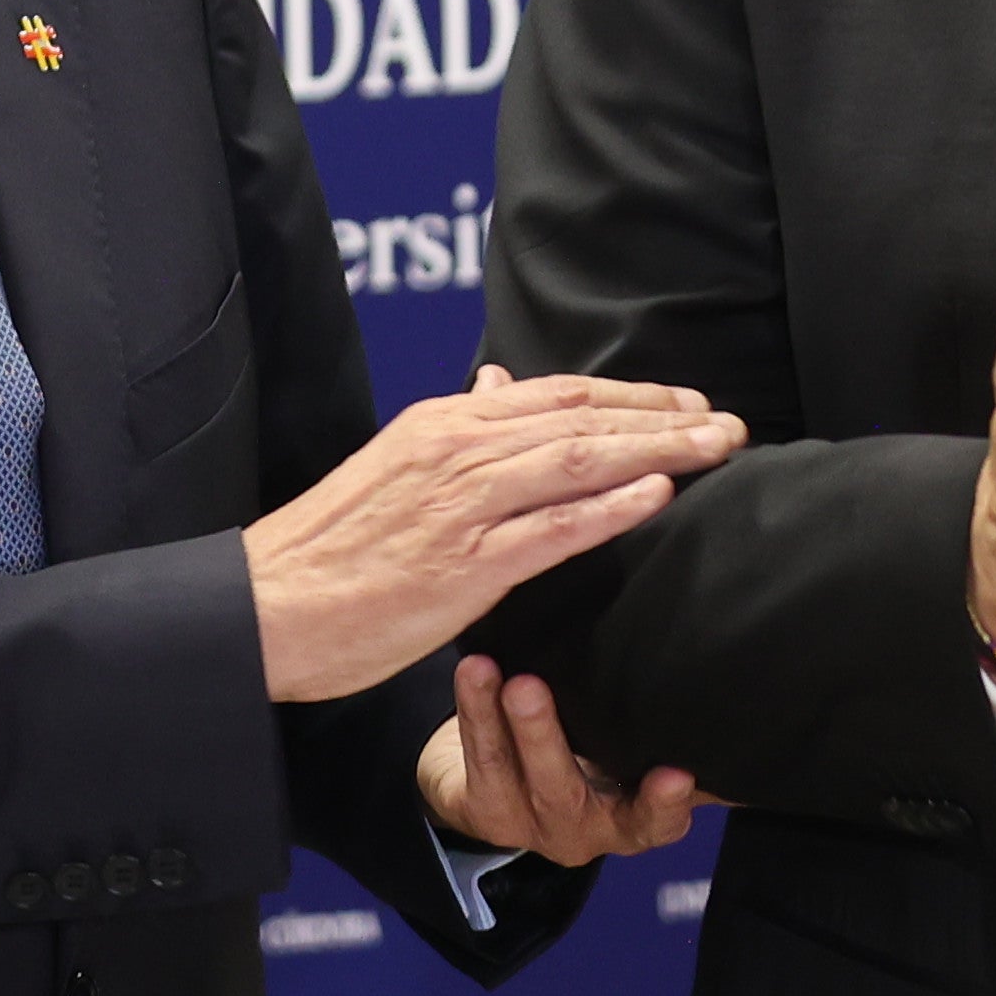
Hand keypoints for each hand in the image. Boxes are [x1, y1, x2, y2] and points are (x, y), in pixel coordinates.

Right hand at [242, 365, 740, 703]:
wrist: (266, 607)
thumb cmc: (331, 550)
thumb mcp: (393, 467)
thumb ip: (454, 432)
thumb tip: (497, 389)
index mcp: (441, 426)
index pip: (557, 395)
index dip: (632, 396)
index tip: (688, 402)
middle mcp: (455, 451)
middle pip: (580, 419)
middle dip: (664, 417)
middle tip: (729, 424)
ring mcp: (460, 507)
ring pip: (577, 462)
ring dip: (657, 451)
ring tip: (716, 449)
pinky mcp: (460, 566)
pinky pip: (550, 529)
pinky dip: (608, 508)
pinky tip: (657, 496)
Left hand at [414, 653, 706, 863]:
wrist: (501, 790)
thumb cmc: (588, 758)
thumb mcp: (632, 760)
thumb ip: (675, 743)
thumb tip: (756, 719)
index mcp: (630, 820)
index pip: (656, 821)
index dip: (665, 803)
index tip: (677, 775)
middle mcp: (581, 830)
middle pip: (565, 792)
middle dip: (546, 741)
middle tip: (531, 689)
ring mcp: (527, 823)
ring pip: (512, 771)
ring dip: (500, 720)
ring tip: (494, 674)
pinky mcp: (482, 810)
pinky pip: (477, 758)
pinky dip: (473, 711)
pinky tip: (474, 670)